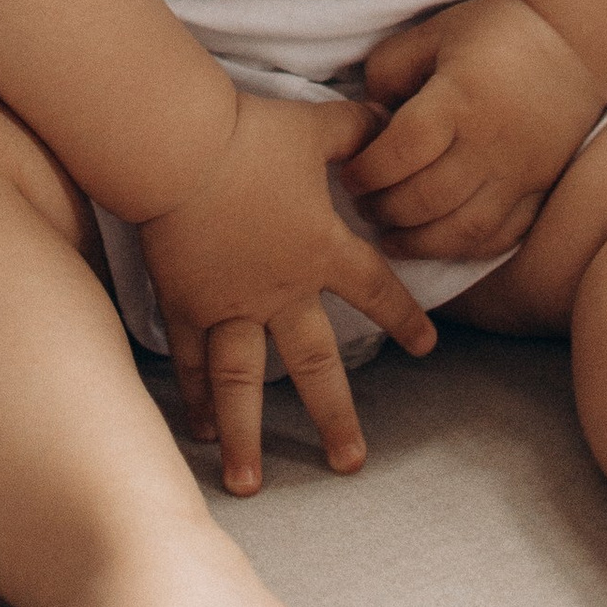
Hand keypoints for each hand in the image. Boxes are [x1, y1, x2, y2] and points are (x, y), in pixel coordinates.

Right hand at [137, 91, 435, 495]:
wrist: (180, 146)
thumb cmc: (252, 133)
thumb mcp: (318, 126)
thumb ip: (358, 130)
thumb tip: (390, 121)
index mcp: (320, 249)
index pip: (376, 291)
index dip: (404, 318)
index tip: (426, 348)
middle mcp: (280, 291)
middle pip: (315, 364)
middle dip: (335, 416)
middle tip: (351, 463)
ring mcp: (229, 305)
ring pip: (243, 383)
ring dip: (247, 436)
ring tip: (249, 485)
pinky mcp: (185, 304)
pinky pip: (191, 360)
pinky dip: (193, 396)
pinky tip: (199, 429)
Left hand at [349, 0, 599, 261]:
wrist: (574, 40)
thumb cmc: (495, 31)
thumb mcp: (434, 33)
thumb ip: (390, 71)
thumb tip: (368, 120)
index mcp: (460, 96)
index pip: (404, 149)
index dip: (368, 169)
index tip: (350, 173)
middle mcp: (491, 141)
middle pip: (427, 198)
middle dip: (384, 210)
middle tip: (362, 207)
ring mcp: (520, 173)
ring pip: (462, 230)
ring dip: (418, 243)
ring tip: (389, 235)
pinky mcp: (540, 191)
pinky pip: (499, 237)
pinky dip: (463, 249)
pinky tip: (437, 242)